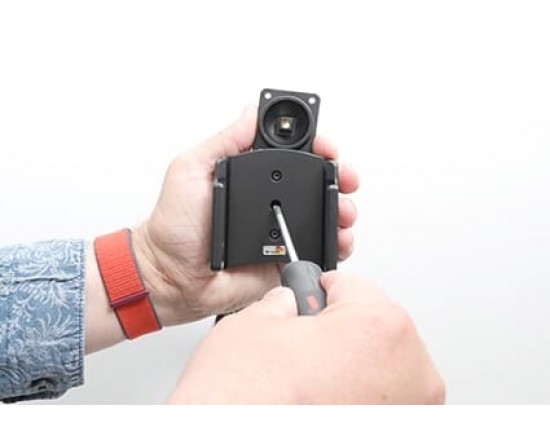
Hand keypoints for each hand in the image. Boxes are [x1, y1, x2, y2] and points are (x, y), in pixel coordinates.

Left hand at [132, 107, 359, 324]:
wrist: (174, 278)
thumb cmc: (175, 230)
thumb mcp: (190, 171)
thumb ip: (222, 142)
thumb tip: (249, 113)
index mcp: (250, 175)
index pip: (291, 152)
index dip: (315, 145)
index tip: (327, 147)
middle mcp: (269, 199)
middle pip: (316, 181)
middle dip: (338, 176)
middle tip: (344, 178)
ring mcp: (280, 228)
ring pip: (324, 213)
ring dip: (341, 209)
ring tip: (342, 212)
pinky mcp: (286, 257)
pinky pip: (320, 248)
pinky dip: (336, 243)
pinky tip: (337, 238)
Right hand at [168, 271, 444, 403]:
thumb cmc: (243, 404)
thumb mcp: (253, 324)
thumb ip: (281, 302)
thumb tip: (287, 304)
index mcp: (380, 328)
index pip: (352, 285)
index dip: (318, 291)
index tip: (309, 302)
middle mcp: (410, 373)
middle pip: (370, 326)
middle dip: (336, 332)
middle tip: (301, 349)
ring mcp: (408, 413)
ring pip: (377, 367)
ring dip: (346, 367)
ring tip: (306, 382)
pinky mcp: (393, 435)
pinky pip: (376, 403)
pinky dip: (351, 399)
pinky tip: (318, 403)